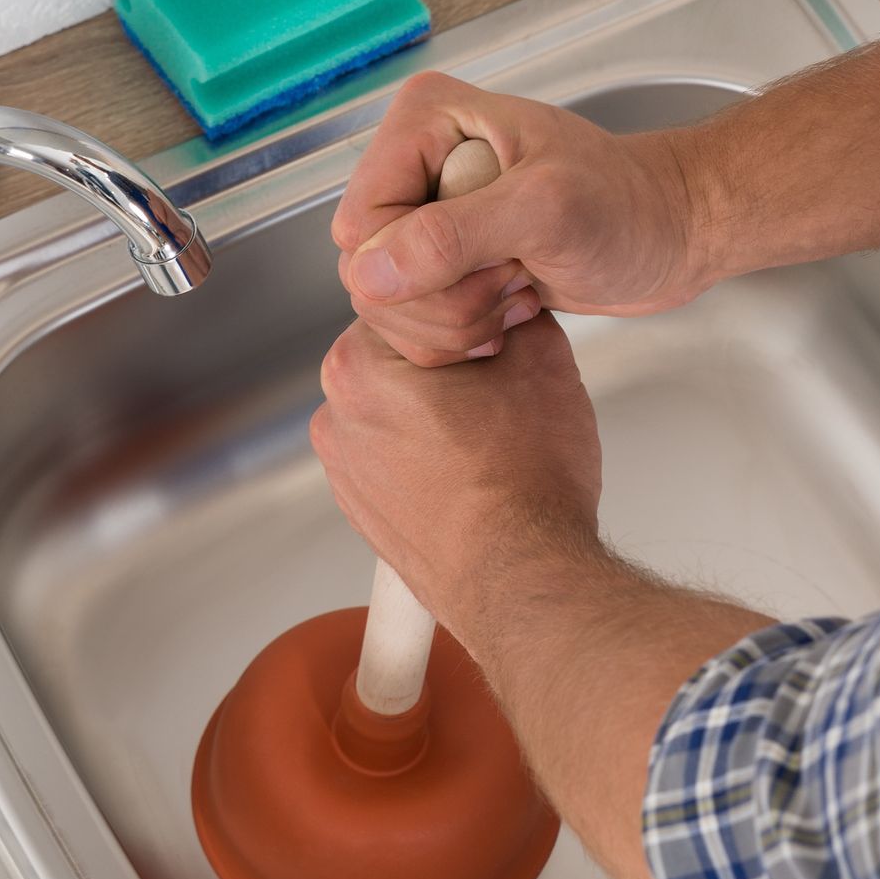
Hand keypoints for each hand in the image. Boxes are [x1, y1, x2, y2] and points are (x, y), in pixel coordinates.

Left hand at [310, 309, 603, 627]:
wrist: (522, 580)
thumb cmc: (526, 485)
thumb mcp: (543, 363)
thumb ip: (520, 311)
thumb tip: (515, 298)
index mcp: (360, 366)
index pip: (407, 299)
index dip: (466, 306)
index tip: (500, 328)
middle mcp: (336, 417)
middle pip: (396, 354)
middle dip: (449, 358)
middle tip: (503, 378)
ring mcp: (344, 470)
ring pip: (395, 406)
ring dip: (437, 407)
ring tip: (493, 432)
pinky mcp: (362, 511)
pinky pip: (394, 457)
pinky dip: (428, 454)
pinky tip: (476, 468)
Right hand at [332, 73, 703, 365]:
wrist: (671, 234)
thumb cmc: (628, 205)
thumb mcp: (545, 211)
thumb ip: (454, 236)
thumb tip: (369, 272)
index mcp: (425, 121)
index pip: (363, 224)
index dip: (417, 268)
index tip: (497, 261)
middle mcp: (414, 161)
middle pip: (367, 270)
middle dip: (445, 300)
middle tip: (516, 280)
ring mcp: (425, 213)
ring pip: (387, 304)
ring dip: (459, 320)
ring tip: (521, 289)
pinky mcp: (443, 258)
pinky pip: (413, 320)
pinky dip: (462, 334)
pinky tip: (514, 309)